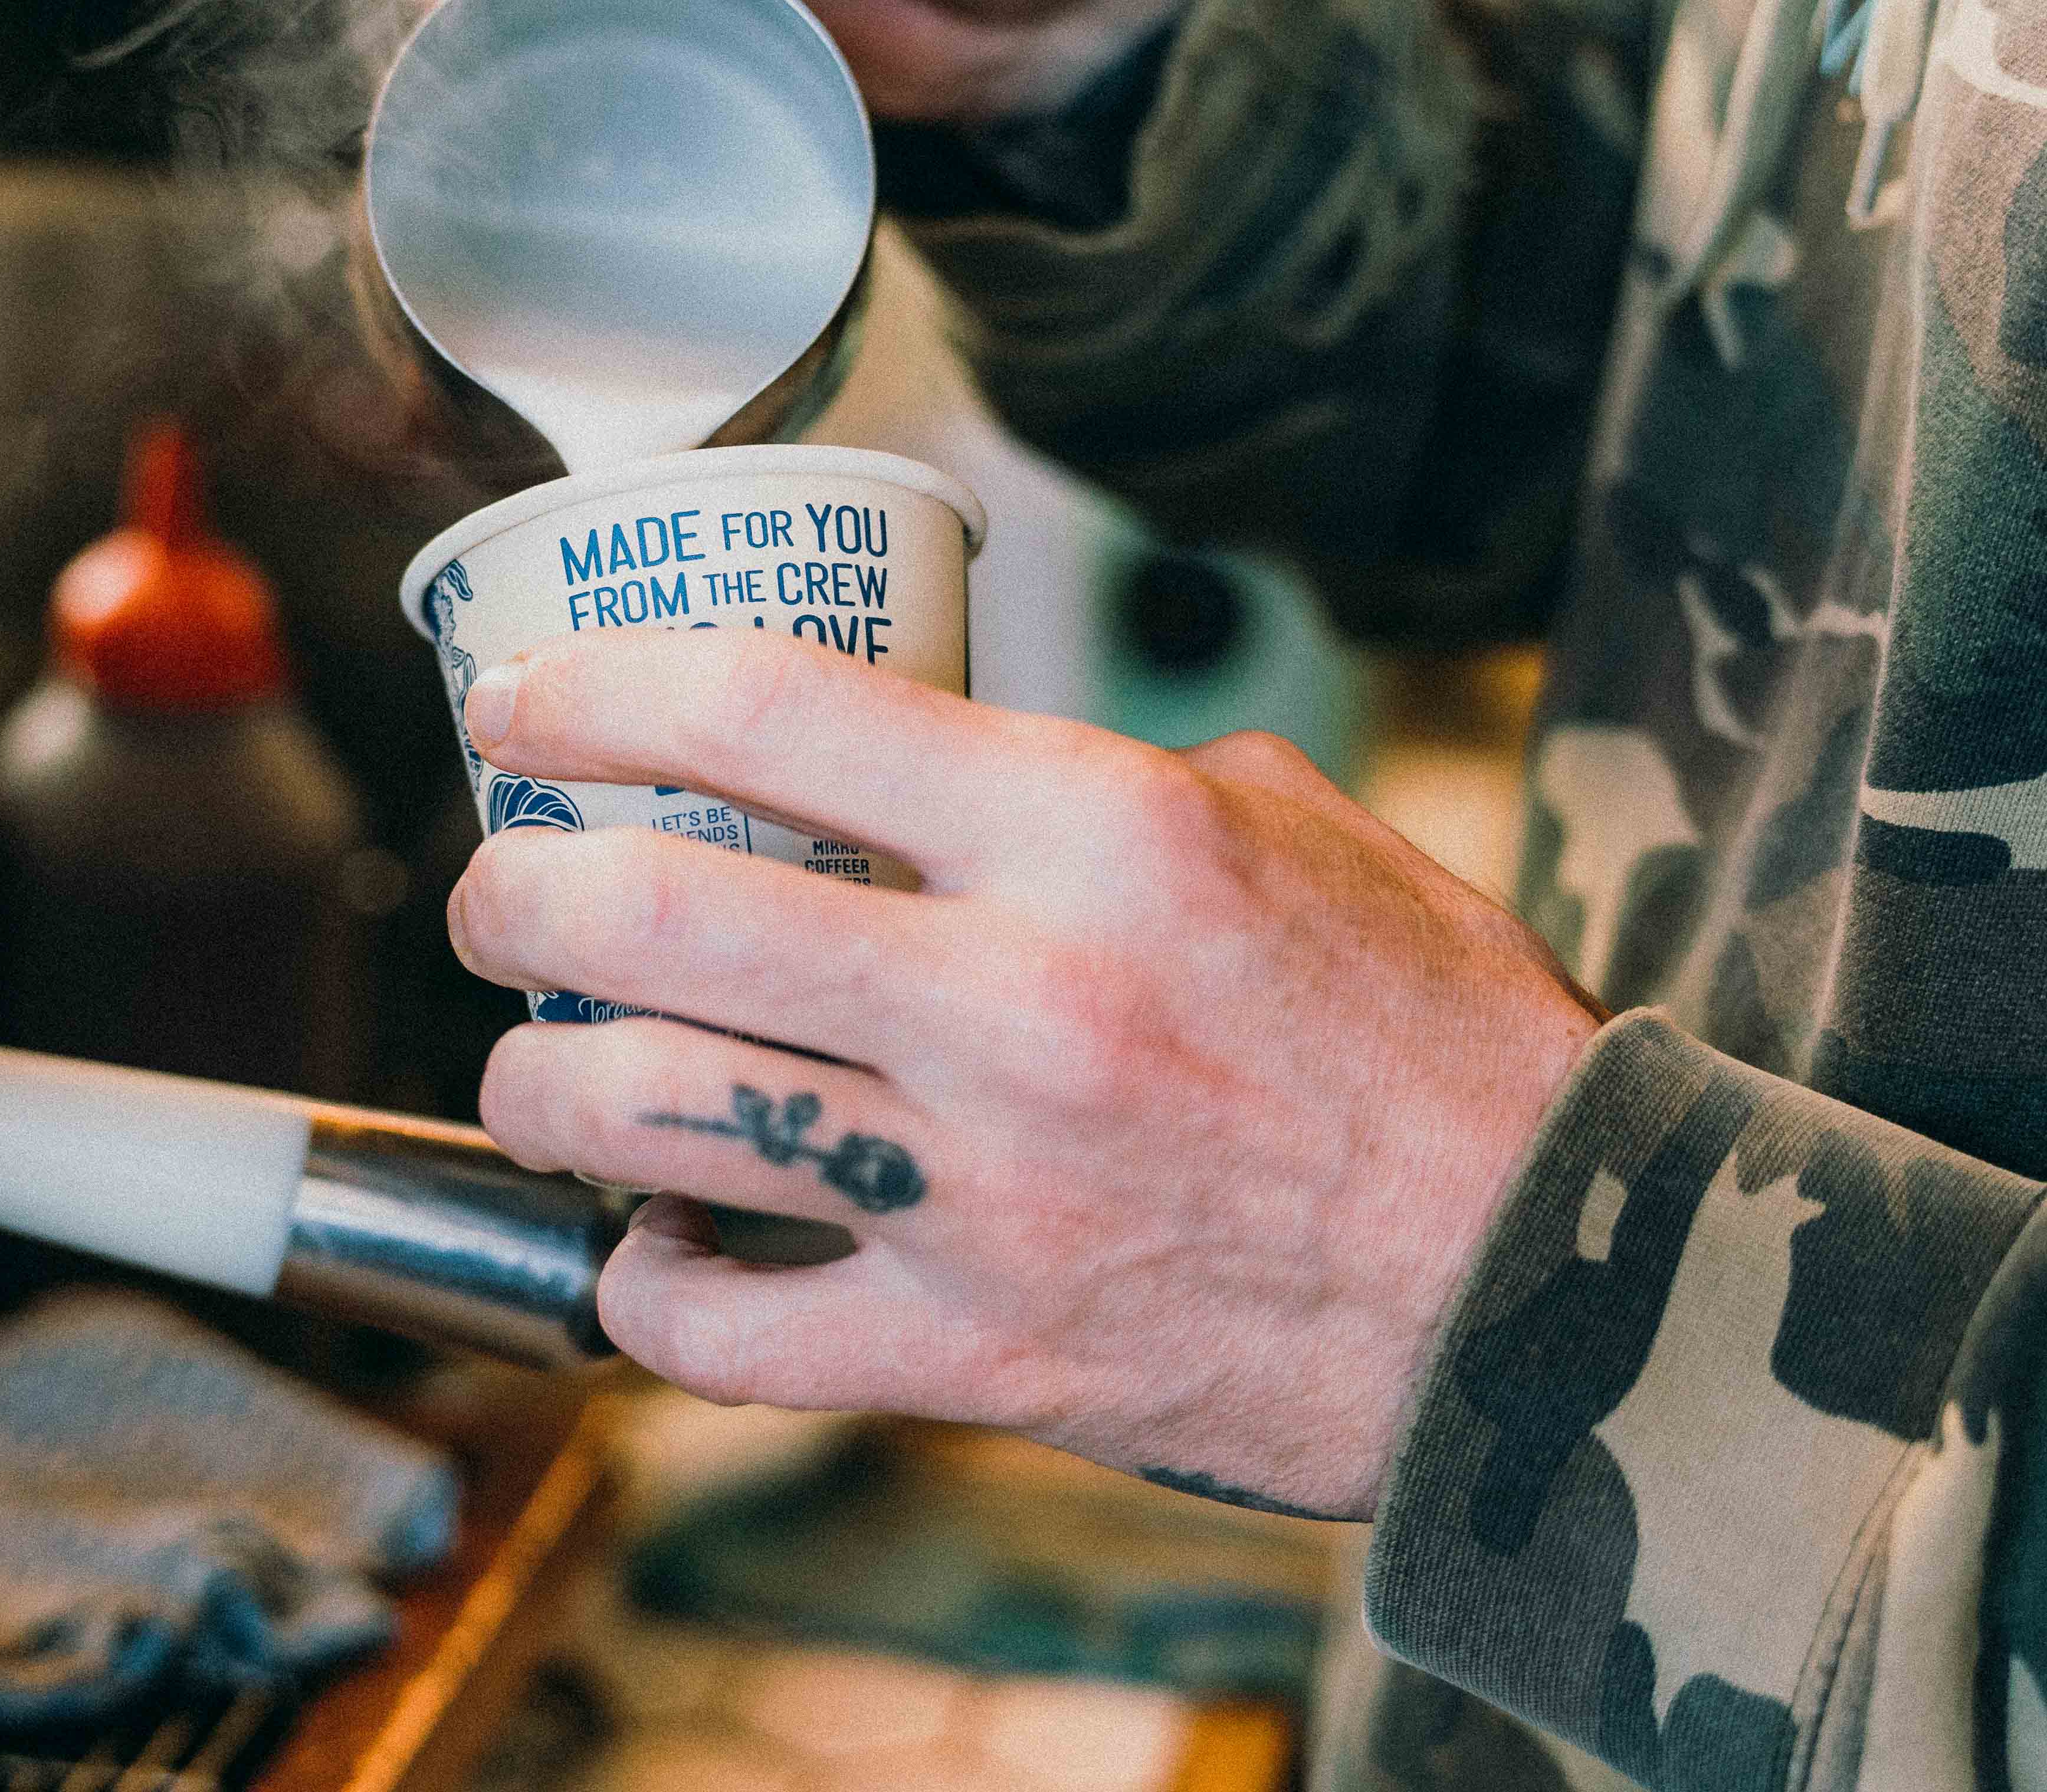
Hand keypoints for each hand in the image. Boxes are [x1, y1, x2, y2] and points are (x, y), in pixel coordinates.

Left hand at [445, 628, 1598, 1517]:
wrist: (1547, 1284)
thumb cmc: (1425, 1040)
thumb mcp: (1288, 828)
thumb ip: (1095, 781)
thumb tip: (935, 759)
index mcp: (1096, 840)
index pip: (765, 711)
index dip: (596, 687)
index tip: (520, 698)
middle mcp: (1020, 1007)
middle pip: (646, 918)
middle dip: (513, 889)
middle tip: (499, 889)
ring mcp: (986, 1197)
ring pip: (642, 1118)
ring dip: (538, 1082)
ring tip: (537, 1059)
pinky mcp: (980, 1358)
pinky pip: (722, 1336)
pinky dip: (645, 1287)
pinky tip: (649, 1241)